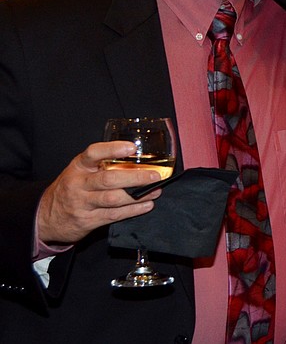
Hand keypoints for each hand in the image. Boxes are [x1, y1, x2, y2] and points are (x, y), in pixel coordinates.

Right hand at [36, 141, 162, 244]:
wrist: (46, 217)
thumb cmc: (71, 188)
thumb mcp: (80, 172)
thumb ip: (101, 166)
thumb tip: (137, 160)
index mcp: (78, 167)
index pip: (94, 153)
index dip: (113, 149)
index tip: (132, 148)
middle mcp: (79, 184)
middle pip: (109, 179)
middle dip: (135, 177)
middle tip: (154, 175)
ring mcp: (82, 203)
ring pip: (113, 199)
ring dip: (139, 195)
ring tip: (155, 190)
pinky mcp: (88, 220)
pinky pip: (114, 215)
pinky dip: (133, 210)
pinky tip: (147, 204)